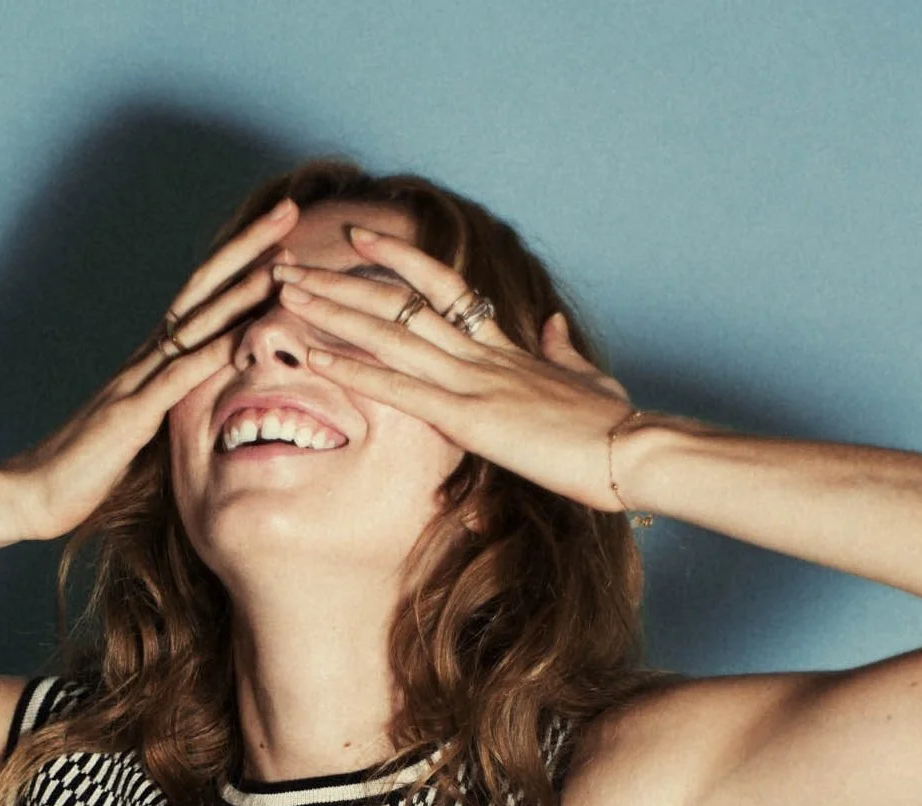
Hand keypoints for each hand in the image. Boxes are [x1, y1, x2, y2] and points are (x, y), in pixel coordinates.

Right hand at [0, 199, 300, 538]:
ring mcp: (136, 382)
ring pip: (195, 324)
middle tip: (288, 208)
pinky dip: (212, 354)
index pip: (201, 298)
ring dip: (240, 290)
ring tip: (281, 259)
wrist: (32, 493)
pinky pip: (177, 379)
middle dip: (246, 248)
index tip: (279, 232)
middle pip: (202, 289)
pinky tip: (243, 335)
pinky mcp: (130, 416)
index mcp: (151, 362)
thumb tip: (210, 399)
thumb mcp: (143, 431)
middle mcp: (145, 359)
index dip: (239, 262)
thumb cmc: (88, 468)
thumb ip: (173, 407)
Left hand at [268, 226, 641, 512]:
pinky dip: (349, 369)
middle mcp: (481, 352)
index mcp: (506, 345)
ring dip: (330, 311)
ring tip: (284, 290)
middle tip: (290, 263)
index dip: (397, 258)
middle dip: (339, 281)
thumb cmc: (617, 425)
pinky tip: (310, 356)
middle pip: (398, 301)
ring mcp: (472, 379)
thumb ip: (558, 350)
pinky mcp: (468, 416)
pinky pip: (396, 387)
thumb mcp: (585, 377)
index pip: (441, 287)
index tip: (358, 239)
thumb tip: (547, 324)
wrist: (637, 452)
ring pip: (388, 332)